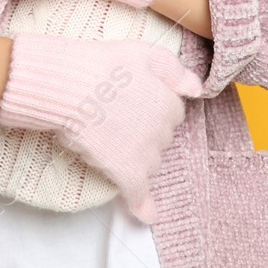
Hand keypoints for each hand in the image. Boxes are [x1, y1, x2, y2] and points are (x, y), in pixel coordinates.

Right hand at [0, 33, 201, 222]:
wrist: (69, 87)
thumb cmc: (101, 65)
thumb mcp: (144, 53)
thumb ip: (175, 70)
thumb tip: (198, 89)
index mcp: (169, 102)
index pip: (171, 113)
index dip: (152, 108)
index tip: (134, 104)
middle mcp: (163, 131)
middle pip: (161, 138)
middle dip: (144, 132)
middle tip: (117, 118)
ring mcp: (145, 153)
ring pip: (150, 162)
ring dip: (137, 156)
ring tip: (110, 141)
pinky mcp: (125, 172)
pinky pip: (137, 193)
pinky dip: (141, 204)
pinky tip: (146, 214)